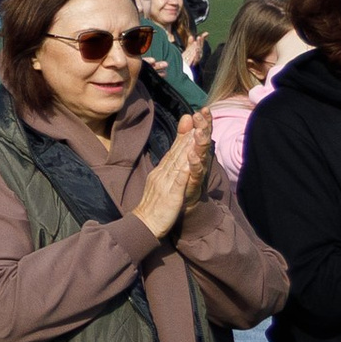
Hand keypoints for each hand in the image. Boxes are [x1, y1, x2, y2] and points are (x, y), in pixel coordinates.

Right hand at [132, 110, 212, 240]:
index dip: (183, 134)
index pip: (174, 150)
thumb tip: (175, 159)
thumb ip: (167, 171)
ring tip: (197, 133)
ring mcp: (166, 184)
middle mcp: (163, 174)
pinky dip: (184, 172)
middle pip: (177, 151)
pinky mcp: (171, 196)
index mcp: (162, 172)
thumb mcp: (160, 184)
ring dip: (187, 147)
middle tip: (196, 117)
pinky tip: (190, 163)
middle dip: (187, 134)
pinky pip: (178, 183)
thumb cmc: (154, 206)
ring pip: (178, 163)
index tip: (191, 117)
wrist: (144, 224)